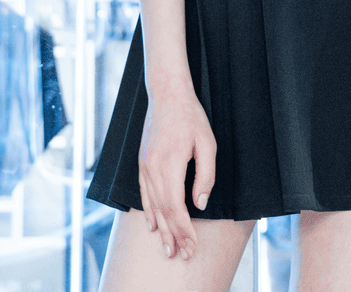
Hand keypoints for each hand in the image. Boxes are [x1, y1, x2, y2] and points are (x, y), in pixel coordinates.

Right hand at [138, 77, 216, 261]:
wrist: (167, 94)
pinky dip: (148, 211)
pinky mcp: (142, 163)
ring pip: (152, 205)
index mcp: (169, 164)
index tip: (191, 245)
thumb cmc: (190, 117)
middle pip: (163, 211)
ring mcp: (145, 166)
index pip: (176, 206)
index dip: (184, 229)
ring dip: (161, 229)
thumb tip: (200, 203)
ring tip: (167, 248)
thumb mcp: (207, 144)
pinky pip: (144, 193)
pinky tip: (152, 225)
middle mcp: (153, 169)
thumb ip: (205, 176)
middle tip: (181, 255)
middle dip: (173, 235)